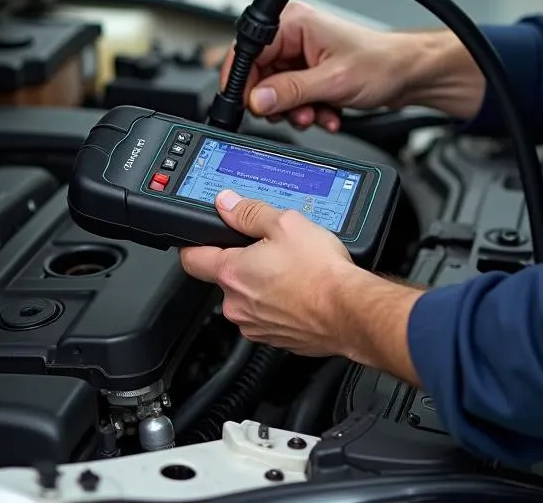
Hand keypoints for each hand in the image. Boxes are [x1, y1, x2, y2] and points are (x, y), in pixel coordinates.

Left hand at [179, 190, 356, 354]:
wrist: (349, 311)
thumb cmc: (320, 272)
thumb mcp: (285, 223)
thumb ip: (250, 212)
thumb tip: (227, 203)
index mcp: (233, 273)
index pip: (192, 259)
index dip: (194, 244)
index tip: (199, 238)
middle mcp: (237, 304)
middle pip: (226, 277)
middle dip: (244, 263)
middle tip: (271, 249)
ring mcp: (256, 326)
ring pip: (249, 298)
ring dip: (263, 285)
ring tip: (293, 271)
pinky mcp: (276, 339)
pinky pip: (269, 316)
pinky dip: (280, 304)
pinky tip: (301, 291)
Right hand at [217, 2, 415, 132]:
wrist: (409, 75)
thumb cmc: (381, 63)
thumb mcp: (332, 81)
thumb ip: (290, 91)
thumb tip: (257, 99)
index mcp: (294, 23)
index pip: (249, 50)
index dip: (244, 80)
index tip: (248, 104)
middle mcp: (295, 35)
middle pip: (261, 75)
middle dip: (279, 101)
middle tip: (295, 113)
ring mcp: (302, 55)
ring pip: (277, 91)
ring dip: (295, 110)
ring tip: (316, 114)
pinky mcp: (310, 73)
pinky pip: (293, 97)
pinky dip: (307, 110)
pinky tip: (327, 113)